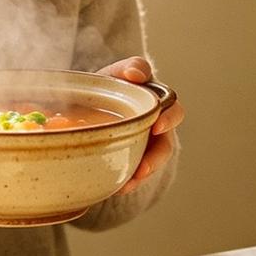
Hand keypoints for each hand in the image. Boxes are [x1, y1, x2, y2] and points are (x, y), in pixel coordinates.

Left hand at [97, 56, 183, 195]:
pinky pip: (139, 172)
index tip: (157, 126)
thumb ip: (127, 68)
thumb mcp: (113, 73)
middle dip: (158, 154)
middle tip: (145, 165)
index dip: (169, 118)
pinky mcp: (136, 159)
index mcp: (155, 101)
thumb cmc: (105, 87)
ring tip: (134, 178)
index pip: (172, 107)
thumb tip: (136, 74)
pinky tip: (120, 187)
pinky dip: (132, 181)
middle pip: (167, 141)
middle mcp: (156, 122)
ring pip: (155, 158)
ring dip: (147, 168)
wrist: (83, 107)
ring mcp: (147, 143)